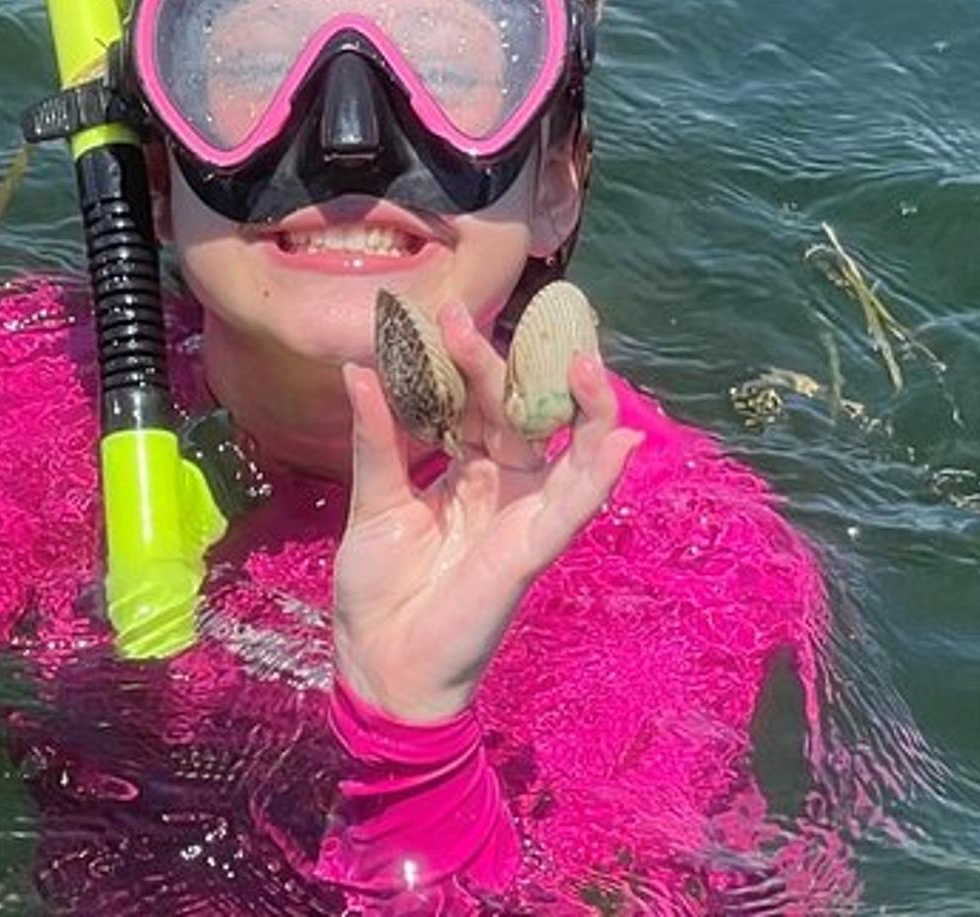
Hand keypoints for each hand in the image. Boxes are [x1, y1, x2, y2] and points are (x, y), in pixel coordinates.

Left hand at [332, 303, 641, 723]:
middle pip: (515, 414)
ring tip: (582, 361)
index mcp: (466, 471)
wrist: (380, 666)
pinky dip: (599, 476)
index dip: (460, 362)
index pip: (472, 403)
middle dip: (496, 366)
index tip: (437, 313)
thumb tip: (359, 368)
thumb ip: (377, 439)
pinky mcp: (531, 552)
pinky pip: (574, 509)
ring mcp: (522, 516)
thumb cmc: (379, 589)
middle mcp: (503, 485)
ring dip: (581, 408)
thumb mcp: (373, 502)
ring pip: (567, 452)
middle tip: (459, 319)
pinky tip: (620, 441)